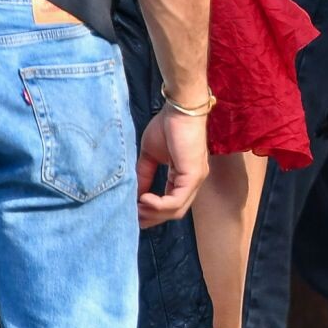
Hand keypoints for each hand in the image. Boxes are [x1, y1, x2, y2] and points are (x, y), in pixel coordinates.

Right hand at [136, 107, 209, 227]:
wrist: (180, 109)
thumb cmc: (167, 126)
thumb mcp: (150, 156)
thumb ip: (145, 175)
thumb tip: (135, 194)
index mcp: (183, 178)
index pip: (170, 205)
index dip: (152, 212)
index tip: (133, 214)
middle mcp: (192, 182)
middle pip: (174, 212)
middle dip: (151, 218)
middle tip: (132, 218)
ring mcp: (195, 180)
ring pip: (176, 210)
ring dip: (153, 214)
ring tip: (136, 208)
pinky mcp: (193, 176)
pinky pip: (176, 201)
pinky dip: (159, 205)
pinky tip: (144, 199)